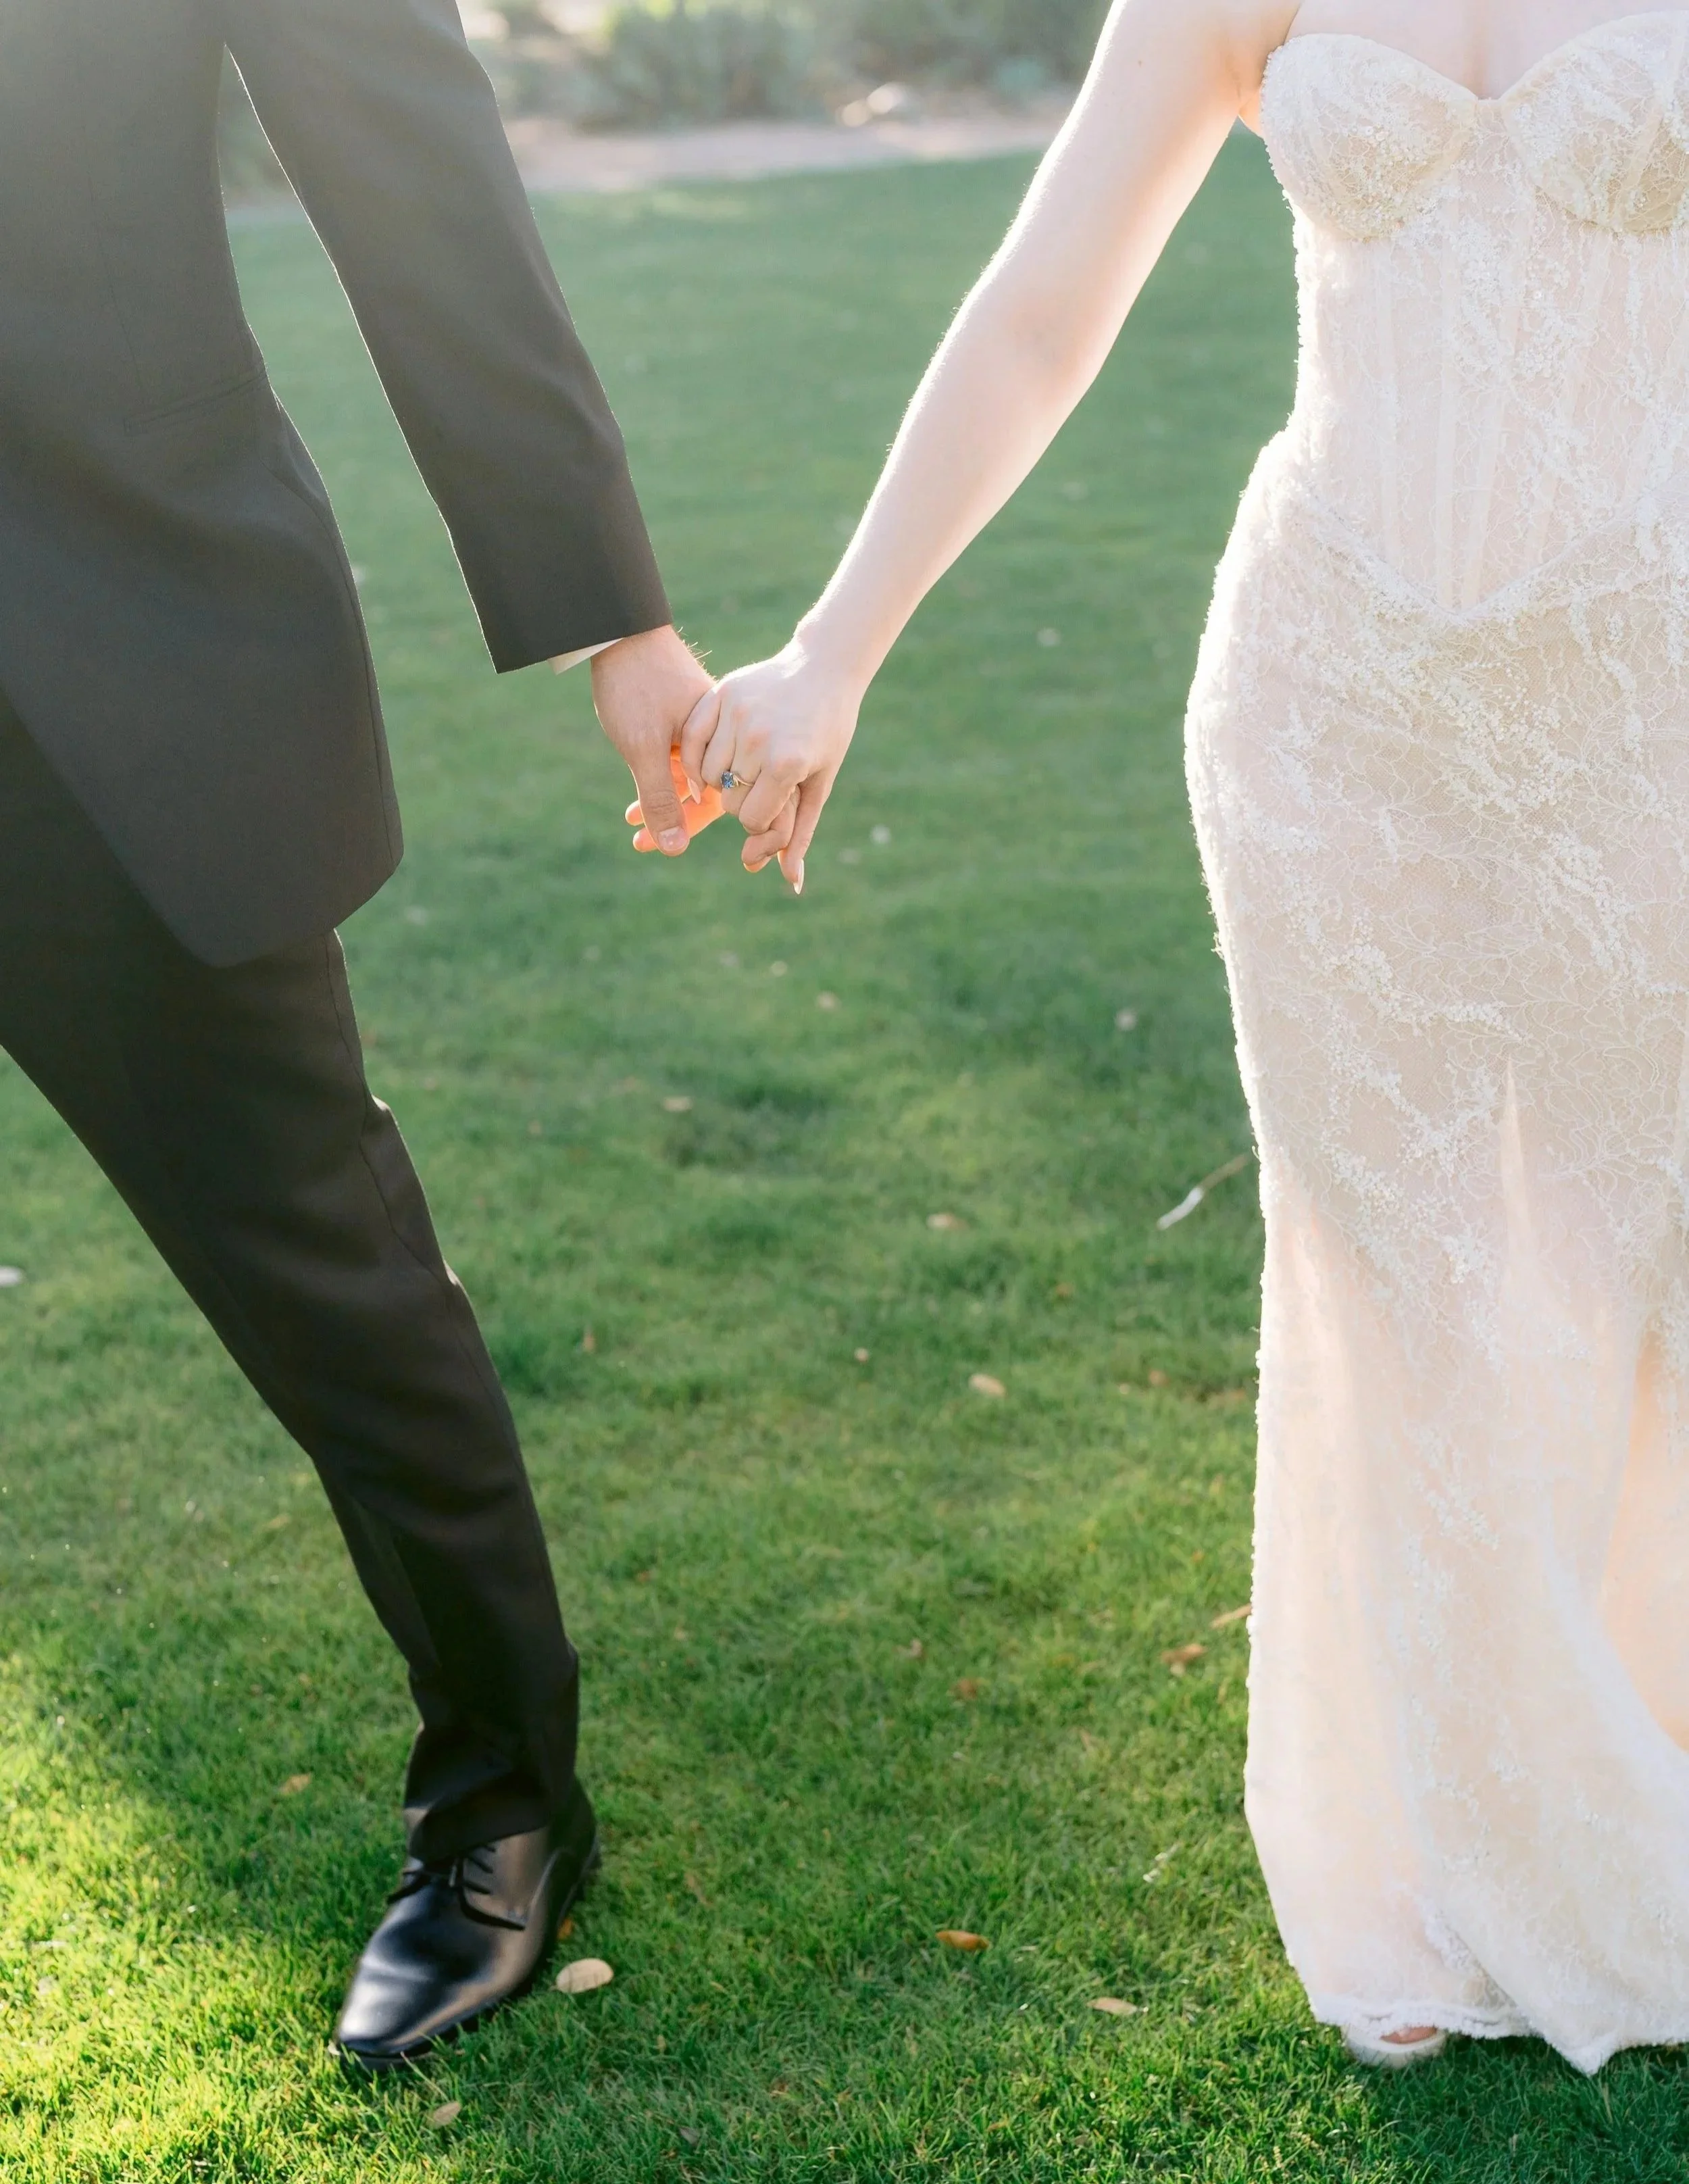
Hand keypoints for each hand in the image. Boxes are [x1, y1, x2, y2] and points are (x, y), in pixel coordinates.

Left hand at [590, 625, 712, 855]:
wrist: (619, 629)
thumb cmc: (635, 685)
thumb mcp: (644, 748)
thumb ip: (661, 799)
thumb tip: (675, 849)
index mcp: (723, 739)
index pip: (725, 798)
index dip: (699, 828)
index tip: (670, 849)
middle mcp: (720, 735)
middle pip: (709, 792)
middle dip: (677, 821)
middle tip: (639, 844)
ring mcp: (704, 728)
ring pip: (690, 780)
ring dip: (663, 804)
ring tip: (632, 824)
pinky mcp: (684, 720)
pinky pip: (679, 763)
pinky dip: (660, 782)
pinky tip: (635, 796)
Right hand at [679, 640, 863, 891]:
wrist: (823, 668)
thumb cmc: (829, 731)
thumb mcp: (820, 783)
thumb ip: (801, 833)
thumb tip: (793, 884)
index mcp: (787, 764)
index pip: (752, 819)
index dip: (761, 821)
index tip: (774, 804)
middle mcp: (758, 739)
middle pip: (729, 801)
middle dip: (743, 801)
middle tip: (759, 784)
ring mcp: (737, 714)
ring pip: (707, 775)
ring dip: (719, 780)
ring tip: (740, 768)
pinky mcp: (721, 693)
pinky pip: (692, 740)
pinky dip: (695, 756)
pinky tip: (709, 758)